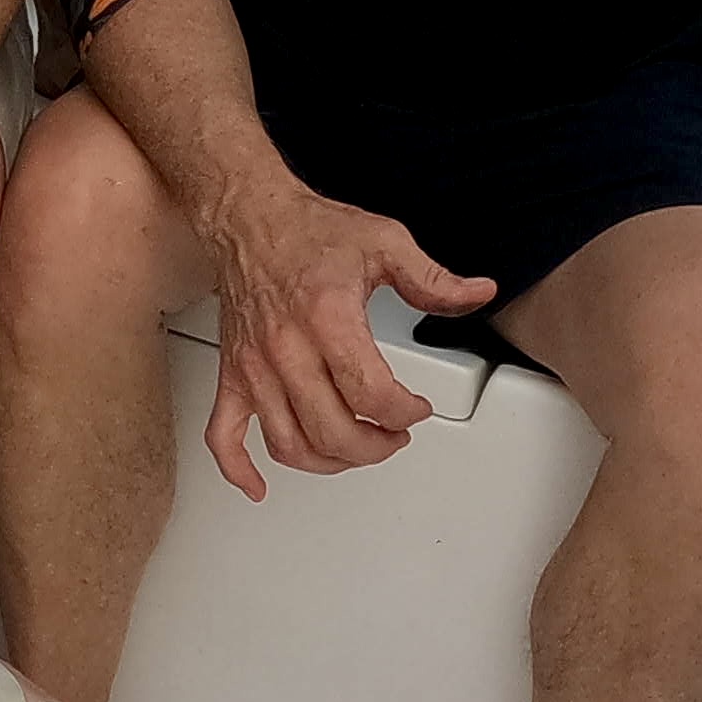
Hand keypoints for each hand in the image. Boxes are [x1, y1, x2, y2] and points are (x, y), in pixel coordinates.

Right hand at [193, 179, 490, 499]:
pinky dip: (238, 469)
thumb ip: (433, 278)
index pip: (372, 396)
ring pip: (289, 444)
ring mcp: (255, 367)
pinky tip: (259, 486)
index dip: (406, 413)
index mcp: (327, 318)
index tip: (417, 407)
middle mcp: (286, 349)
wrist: (248, 215)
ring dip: (330, 462)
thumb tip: (478, 293)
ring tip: (355, 449)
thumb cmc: (308, 231)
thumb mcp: (384, 242)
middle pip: (333, 432)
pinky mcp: (231, 374)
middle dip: (377, 445)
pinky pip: (223, 434)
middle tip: (395, 434)